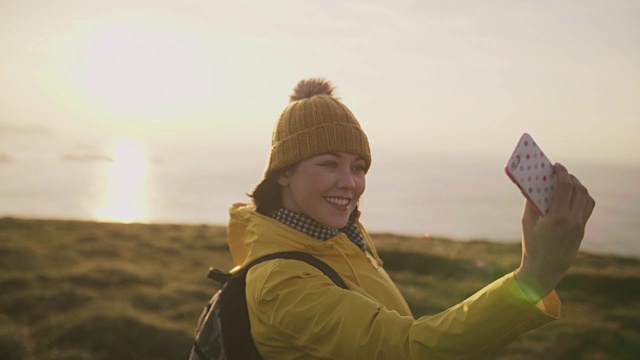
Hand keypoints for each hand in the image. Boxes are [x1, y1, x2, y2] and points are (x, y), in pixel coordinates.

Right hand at [514, 163, 595, 301]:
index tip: (556, 166)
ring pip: (587, 199)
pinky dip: (581, 199)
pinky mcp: (582, 231)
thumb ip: (531, 202)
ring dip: (579, 187)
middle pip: (579, 190)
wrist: (544, 270)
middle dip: (571, 178)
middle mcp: (573, 220)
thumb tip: (534, 185)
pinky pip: (586, 209)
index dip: (561, 173)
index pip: (565, 187)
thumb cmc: (532, 245)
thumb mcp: (526, 222)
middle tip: (561, 173)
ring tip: (567, 183)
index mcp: (558, 217)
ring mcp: (580, 226)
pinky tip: (571, 197)